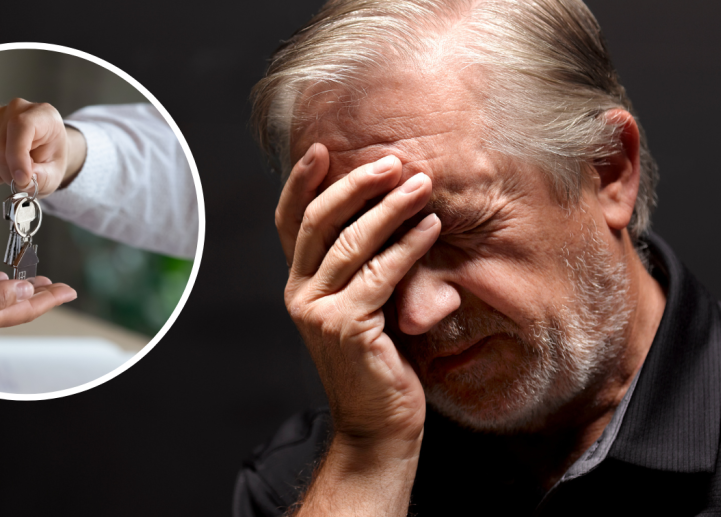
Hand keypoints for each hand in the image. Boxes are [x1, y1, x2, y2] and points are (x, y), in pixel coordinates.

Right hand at [0, 98, 87, 195]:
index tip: (21, 179)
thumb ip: (43, 178)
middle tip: (18, 179)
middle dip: (7, 175)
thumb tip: (24, 180)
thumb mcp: (56, 172)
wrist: (42, 150)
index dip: (17, 157)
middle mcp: (14, 108)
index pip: (20, 126)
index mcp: (42, 115)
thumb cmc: (48, 157)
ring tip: (5, 174)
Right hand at [277, 144, 440, 515]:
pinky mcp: (346, 328)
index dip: (300, 184)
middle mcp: (300, 295)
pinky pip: (380, 274)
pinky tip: (430, 227)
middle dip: (354, 185)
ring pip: (350, 243)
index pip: (290, 224)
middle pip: (317, 222)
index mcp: (300, 286)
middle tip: (392, 161)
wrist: (378, 427)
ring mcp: (318, 312)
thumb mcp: (362, 308)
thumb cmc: (378, 365)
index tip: (322, 148)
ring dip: (389, 208)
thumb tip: (385, 215)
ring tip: (421, 184)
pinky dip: (408, 246)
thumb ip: (360, 269)